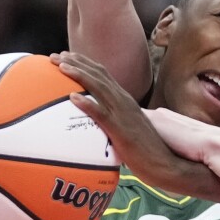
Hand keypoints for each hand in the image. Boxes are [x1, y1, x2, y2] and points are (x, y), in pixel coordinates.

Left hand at [56, 52, 219, 195]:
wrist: (165, 163)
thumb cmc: (146, 151)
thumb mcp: (127, 129)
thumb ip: (113, 121)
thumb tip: (97, 121)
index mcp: (125, 101)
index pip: (103, 75)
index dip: (84, 64)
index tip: (65, 57)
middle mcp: (124, 102)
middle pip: (98, 76)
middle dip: (75, 63)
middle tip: (54, 56)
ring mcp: (123, 115)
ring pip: (99, 88)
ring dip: (79, 75)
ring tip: (61, 67)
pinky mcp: (122, 131)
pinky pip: (102, 115)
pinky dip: (88, 104)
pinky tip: (73, 97)